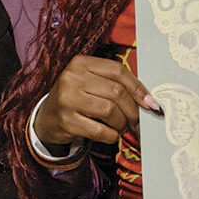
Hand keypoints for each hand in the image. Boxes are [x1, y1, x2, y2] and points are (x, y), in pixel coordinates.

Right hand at [32, 54, 159, 147]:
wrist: (47, 118)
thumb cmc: (77, 98)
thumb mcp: (91, 83)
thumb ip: (115, 84)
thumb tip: (149, 101)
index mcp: (81, 63)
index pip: (118, 71)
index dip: (138, 88)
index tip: (151, 104)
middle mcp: (72, 78)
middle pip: (116, 92)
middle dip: (133, 110)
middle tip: (138, 122)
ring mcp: (67, 99)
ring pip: (110, 111)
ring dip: (123, 124)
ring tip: (124, 127)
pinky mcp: (66, 121)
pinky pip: (100, 131)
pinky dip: (112, 136)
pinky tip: (112, 135)